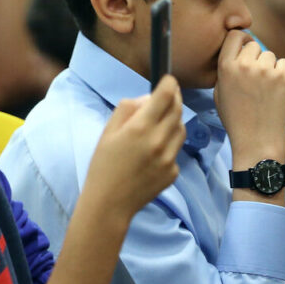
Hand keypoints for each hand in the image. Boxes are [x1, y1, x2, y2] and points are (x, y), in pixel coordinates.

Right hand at [85, 75, 185, 218]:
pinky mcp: (173, 172)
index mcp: (140, 128)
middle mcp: (159, 141)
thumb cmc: (103, 166)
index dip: (169, 83)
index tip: (168, 79)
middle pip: (178, 110)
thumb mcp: (108, 131)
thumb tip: (147, 99)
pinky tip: (154, 151)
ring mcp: (169, 158)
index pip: (165, 95)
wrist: (109, 204)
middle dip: (175, 98)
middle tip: (169, 95)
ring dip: (174, 120)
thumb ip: (128, 109)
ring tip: (159, 123)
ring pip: (181, 129)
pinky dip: (169, 144)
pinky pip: (176, 150)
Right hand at [214, 30, 284, 166]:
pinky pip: (284, 63)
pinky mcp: (283, 77)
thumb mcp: (219, 93)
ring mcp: (265, 70)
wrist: (257, 142)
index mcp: (225, 67)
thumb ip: (226, 68)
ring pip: (270, 55)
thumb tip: (237, 50)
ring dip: (269, 67)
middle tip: (255, 79)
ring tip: (264, 90)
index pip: (235, 35)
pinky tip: (275, 91)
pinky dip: (282, 74)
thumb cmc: (236, 120)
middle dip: (255, 57)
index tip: (244, 50)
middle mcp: (245, 65)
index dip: (241, 41)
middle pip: (254, 45)